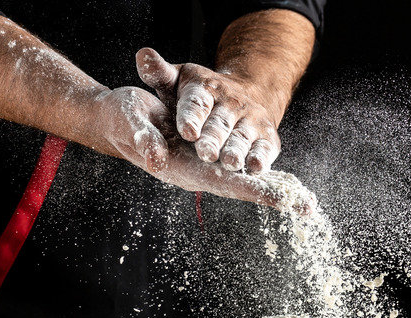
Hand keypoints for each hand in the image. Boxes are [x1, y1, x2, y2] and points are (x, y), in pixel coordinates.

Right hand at [92, 87, 314, 214]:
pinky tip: (286, 184)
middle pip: (243, 187)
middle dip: (274, 196)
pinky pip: (241, 169)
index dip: (253, 190)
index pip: (225, 182)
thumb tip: (157, 157)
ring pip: (246, 181)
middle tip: (307, 208)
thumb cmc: (122, 118)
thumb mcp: (131, 121)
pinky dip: (264, 175)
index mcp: (182, 168)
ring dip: (275, 191)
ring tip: (307, 202)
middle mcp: (199, 172)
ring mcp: (205, 166)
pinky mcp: (208, 157)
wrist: (117, 119)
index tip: (281, 199)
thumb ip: (143, 139)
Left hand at [135, 47, 280, 173]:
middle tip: (206, 154)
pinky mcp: (267, 136)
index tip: (187, 132)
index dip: (192, 117)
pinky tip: (256, 168)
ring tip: (231, 163)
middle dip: (213, 139)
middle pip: (220, 124)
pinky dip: (261, 158)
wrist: (247, 94)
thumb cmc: (202, 95)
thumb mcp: (179, 80)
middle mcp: (232, 103)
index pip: (197, 103)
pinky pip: (265, 148)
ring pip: (242, 138)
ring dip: (237, 151)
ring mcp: (251, 120)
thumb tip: (143, 55)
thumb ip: (159, 74)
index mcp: (206, 88)